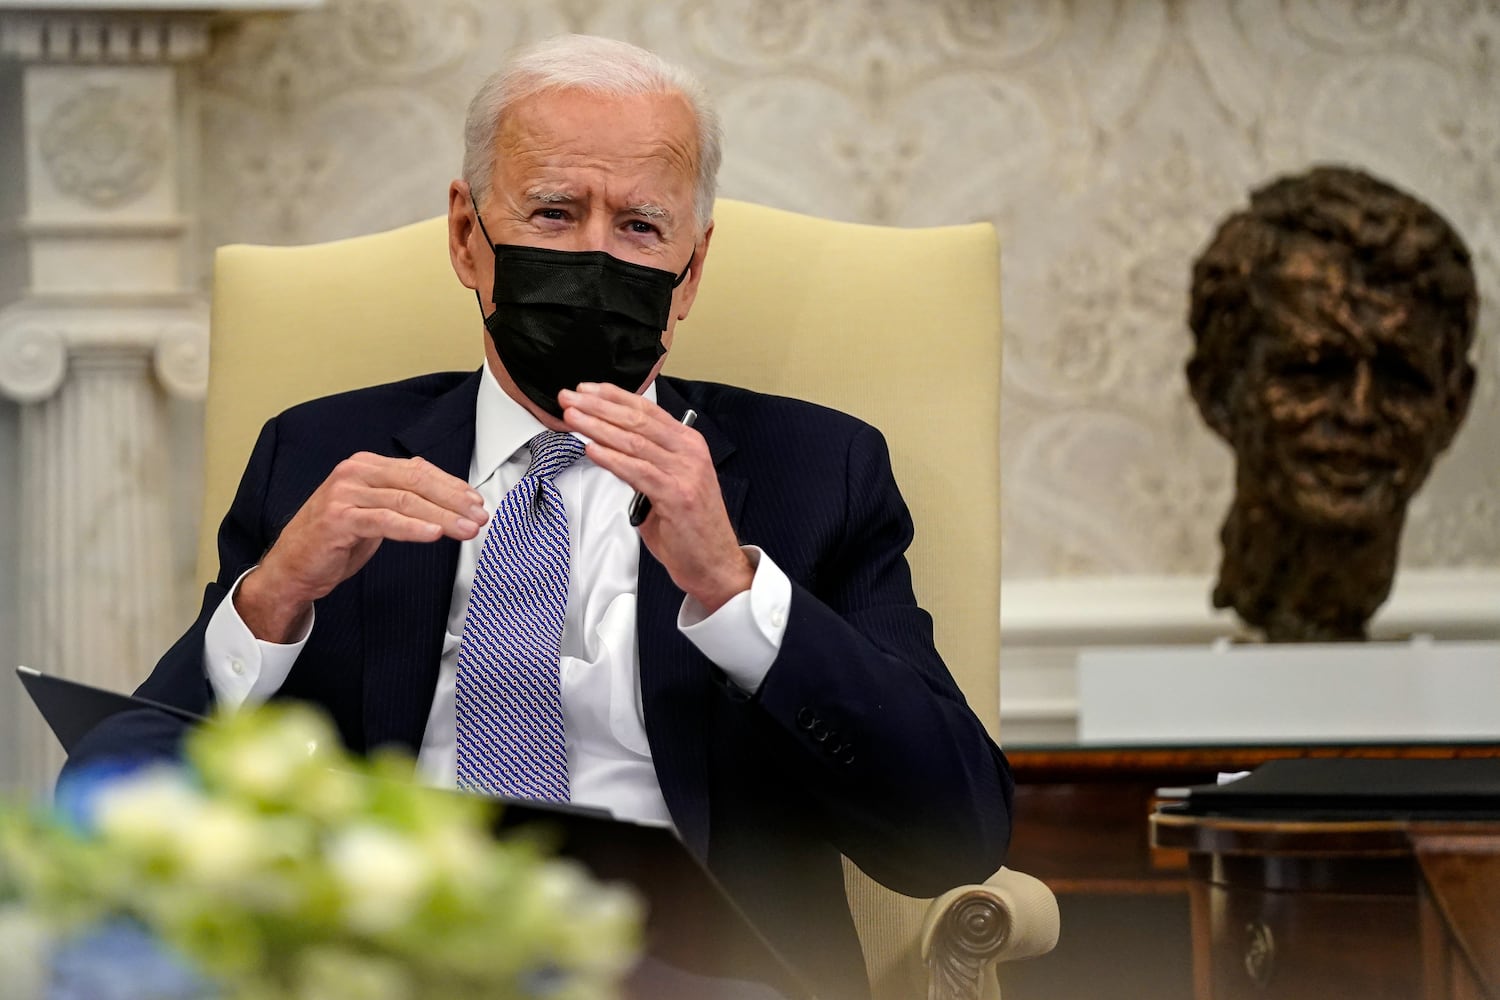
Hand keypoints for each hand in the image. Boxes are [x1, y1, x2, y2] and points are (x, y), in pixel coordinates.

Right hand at [238, 453, 488, 641]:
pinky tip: (435, 534)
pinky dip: (413, 527)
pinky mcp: (339, 519)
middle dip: (453, 500)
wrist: (293, 567)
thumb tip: (446, 495)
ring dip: (442, 516)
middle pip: (416, 482)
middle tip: (480, 516)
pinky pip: (384, 520)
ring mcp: (345, 494)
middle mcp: (355, 473)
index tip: (476, 501)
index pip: (419, 471)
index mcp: (366, 466)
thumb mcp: (374, 513)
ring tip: (467, 529)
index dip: (451, 486)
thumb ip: (401, 498)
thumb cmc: (335, 540)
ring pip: (405, 501)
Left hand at [559, 383, 752, 612]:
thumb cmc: (689, 526)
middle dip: (598, 407)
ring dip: (598, 428)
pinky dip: (612, 458)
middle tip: (570, 399)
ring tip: (573, 419)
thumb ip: (644, 464)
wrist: (713, 562)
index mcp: (688, 444)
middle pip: (637, 420)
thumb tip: (610, 448)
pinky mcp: (676, 495)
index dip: (613, 396)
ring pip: (634, 441)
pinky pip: (637, 470)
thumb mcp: (668, 483)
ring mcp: (685, 472)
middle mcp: (689, 452)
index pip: (647, 410)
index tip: (586, 390)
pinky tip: (592, 449)